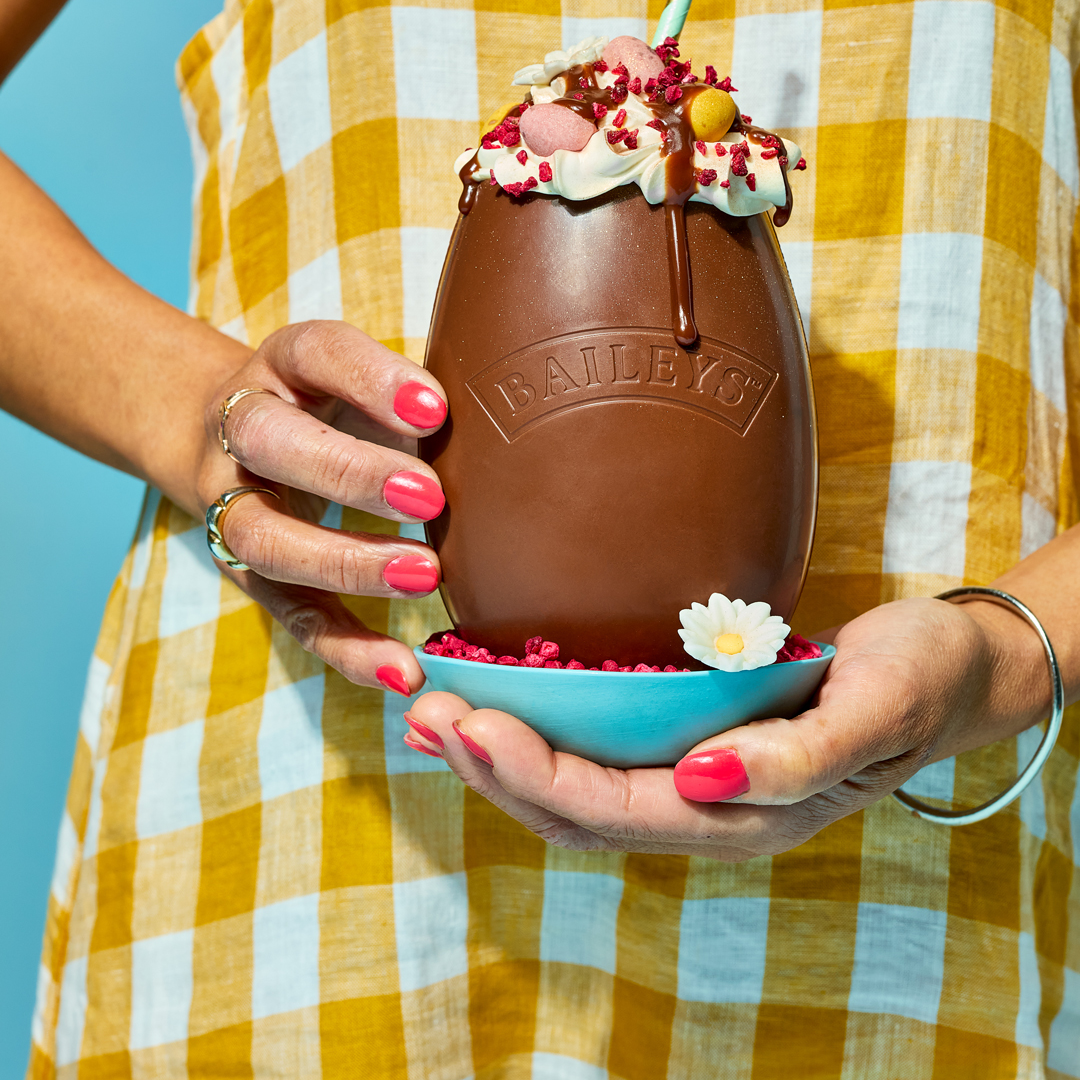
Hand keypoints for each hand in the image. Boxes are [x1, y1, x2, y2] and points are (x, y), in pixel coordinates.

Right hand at [197, 320, 448, 696]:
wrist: (234, 436)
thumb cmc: (339, 404)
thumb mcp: (370, 379)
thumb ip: (419, 400)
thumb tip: (511, 440)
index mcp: (285, 362)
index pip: (316, 352)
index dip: (371, 379)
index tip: (437, 409)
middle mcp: (241, 426)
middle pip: (270, 440)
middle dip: (349, 472)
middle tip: (430, 498)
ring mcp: (232, 502)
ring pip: (263, 536)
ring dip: (344, 562)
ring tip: (424, 576)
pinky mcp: (249, 574)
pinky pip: (289, 614)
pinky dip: (345, 647)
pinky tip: (403, 670)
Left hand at [402, 596, 1051, 857]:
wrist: (956, 668)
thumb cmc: (920, 681)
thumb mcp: (875, 711)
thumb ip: (795, 760)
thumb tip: (703, 781)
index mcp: (748, 814)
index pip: (614, 809)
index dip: (533, 773)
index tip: (469, 721)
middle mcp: (711, 809)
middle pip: (576, 810)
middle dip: (493, 768)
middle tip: (423, 712)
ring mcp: (699, 780)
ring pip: (577, 789)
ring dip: (501, 757)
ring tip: (431, 716)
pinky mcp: (694, 741)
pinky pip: (601, 753)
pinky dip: (540, 734)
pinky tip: (499, 705)